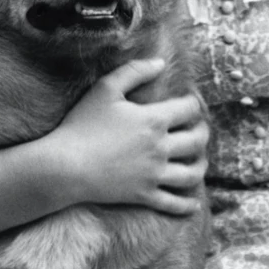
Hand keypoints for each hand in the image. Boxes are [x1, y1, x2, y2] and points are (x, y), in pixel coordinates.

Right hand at [41, 59, 208, 214]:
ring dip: (201, 165)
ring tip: (200, 161)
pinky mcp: (144, 195)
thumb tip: (161, 62)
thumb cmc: (82, 124)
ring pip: (192, 173)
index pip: (189, 109)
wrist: (64, 166)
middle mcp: (160, 148)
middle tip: (200, 129)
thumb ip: (134, 71)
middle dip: (203, 132)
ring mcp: (154, 174)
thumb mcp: (105, 88)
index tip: (190, 102)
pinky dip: (187, 205)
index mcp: (154, 120)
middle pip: (197, 140)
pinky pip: (174, 203)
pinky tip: (194, 204)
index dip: (194, 103)